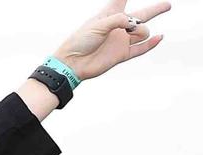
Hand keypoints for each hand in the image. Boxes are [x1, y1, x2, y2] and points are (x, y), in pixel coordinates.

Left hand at [53, 0, 170, 80]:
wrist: (73, 63)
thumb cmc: (80, 41)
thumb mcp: (98, 24)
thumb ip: (118, 20)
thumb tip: (134, 24)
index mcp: (109, 15)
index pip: (121, 0)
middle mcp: (118, 27)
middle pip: (142, 15)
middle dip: (155, 9)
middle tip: (167, 5)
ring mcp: (122, 40)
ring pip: (143, 32)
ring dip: (141, 30)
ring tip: (129, 32)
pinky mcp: (122, 54)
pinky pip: (142, 48)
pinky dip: (152, 43)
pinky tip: (159, 37)